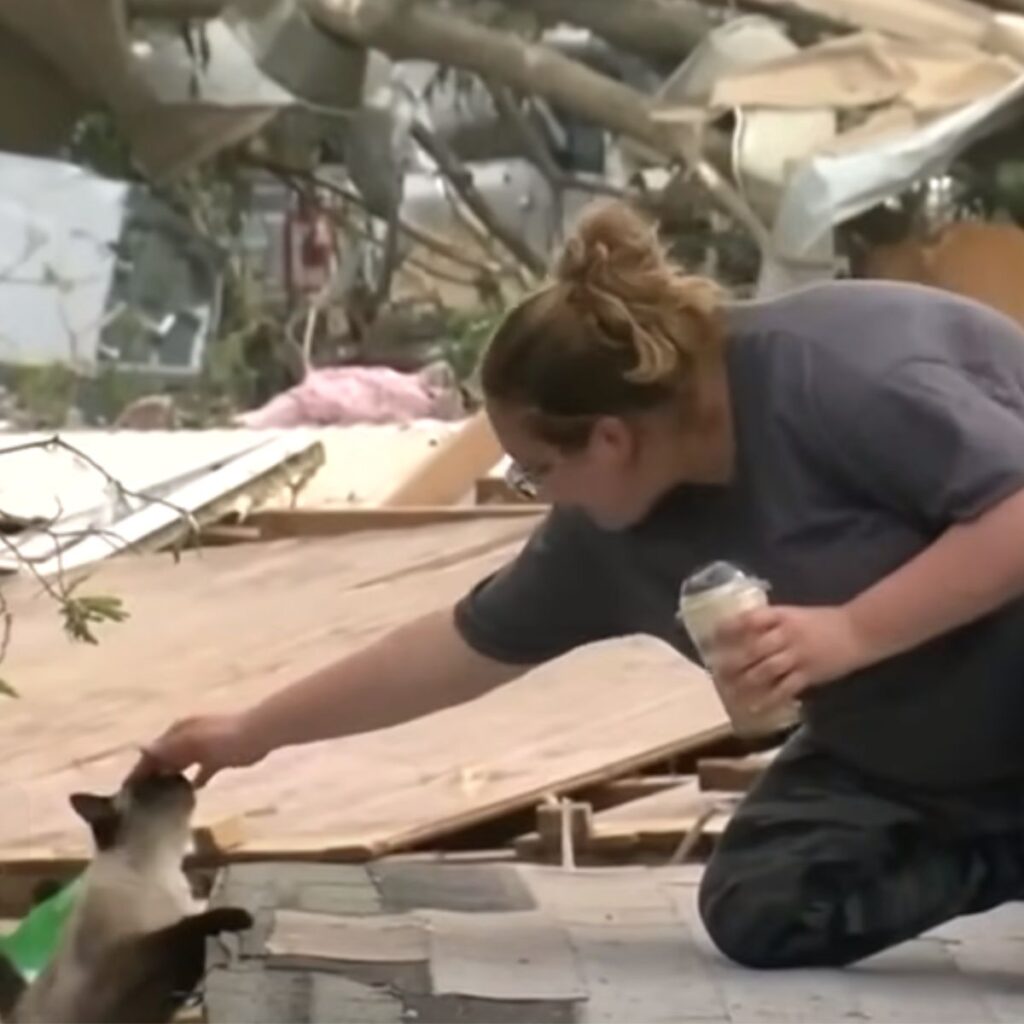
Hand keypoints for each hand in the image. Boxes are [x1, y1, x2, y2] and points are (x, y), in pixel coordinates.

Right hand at [131, 712, 269, 787]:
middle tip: (139, 801)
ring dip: (171, 777)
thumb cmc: (224, 738)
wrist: (259, 734)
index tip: (126, 791)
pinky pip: (201, 771)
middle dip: (152, 775)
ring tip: (159, 800)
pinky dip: (194, 779)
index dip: (139, 770)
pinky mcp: (219, 757)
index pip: (153, 752)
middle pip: (165, 758)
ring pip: (181, 763)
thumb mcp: (193, 743)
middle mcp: (188, 737)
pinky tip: (190, 793)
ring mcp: (204, 747)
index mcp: (179, 731)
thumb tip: (140, 748)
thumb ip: (168, 748)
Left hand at [712, 605, 868, 710]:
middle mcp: (787, 634)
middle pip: (753, 648)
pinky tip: (756, 706)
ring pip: (766, 670)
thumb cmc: (823, 622)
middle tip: (716, 672)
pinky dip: (769, 698)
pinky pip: (785, 688)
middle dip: (733, 661)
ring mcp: (798, 654)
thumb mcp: (794, 614)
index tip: (712, 638)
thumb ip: (771, 623)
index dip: (729, 628)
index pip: (750, 619)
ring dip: (746, 682)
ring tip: (730, 692)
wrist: (858, 631)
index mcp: (782, 616)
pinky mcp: (809, 673)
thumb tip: (742, 633)